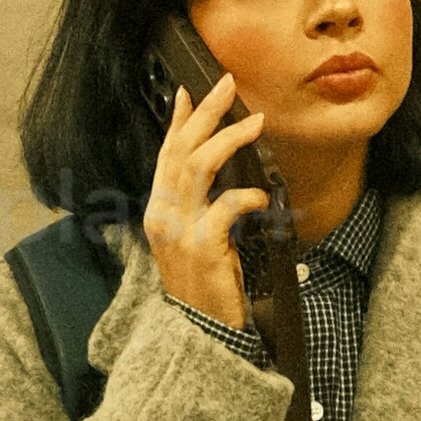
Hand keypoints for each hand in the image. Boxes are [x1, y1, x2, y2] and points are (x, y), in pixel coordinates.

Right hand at [141, 62, 276, 332]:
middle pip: (181, 151)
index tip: (190, 91)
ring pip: (198, 168)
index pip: (166, 156)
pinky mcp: (202, 249)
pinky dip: (244, 196)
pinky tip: (261, 197)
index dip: (179, 122)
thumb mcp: (193, 243)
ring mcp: (179, 232)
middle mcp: (163, 216)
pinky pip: (224, 207)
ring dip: (229, 139)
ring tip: (255, 121)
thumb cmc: (203, 289)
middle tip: (226, 83)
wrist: (198, 337)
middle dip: (205, 113)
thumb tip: (224, 179)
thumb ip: (199, 210)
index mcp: (159, 212)